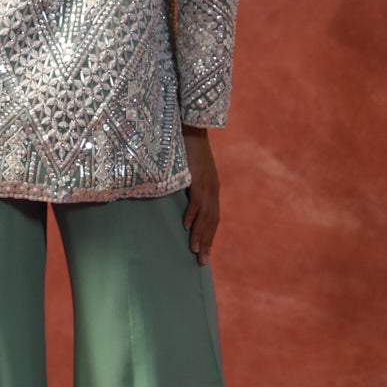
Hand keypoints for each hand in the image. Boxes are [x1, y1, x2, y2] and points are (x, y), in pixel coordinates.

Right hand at [181, 127, 218, 263]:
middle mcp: (212, 188)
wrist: (192, 125)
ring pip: (205, 214)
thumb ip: (186, 185)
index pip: (213, 218)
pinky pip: (196, 199)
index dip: (209, 236)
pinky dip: (192, 214)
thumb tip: (173, 196)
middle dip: (207, 242)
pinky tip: (187, 226)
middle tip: (201, 261)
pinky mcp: (198, 176)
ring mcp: (206, 183)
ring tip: (195, 250)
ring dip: (200, 234)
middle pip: (212, 221)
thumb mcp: (189, 170)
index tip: (204, 254)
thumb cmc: (186, 147)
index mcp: (211, 188)